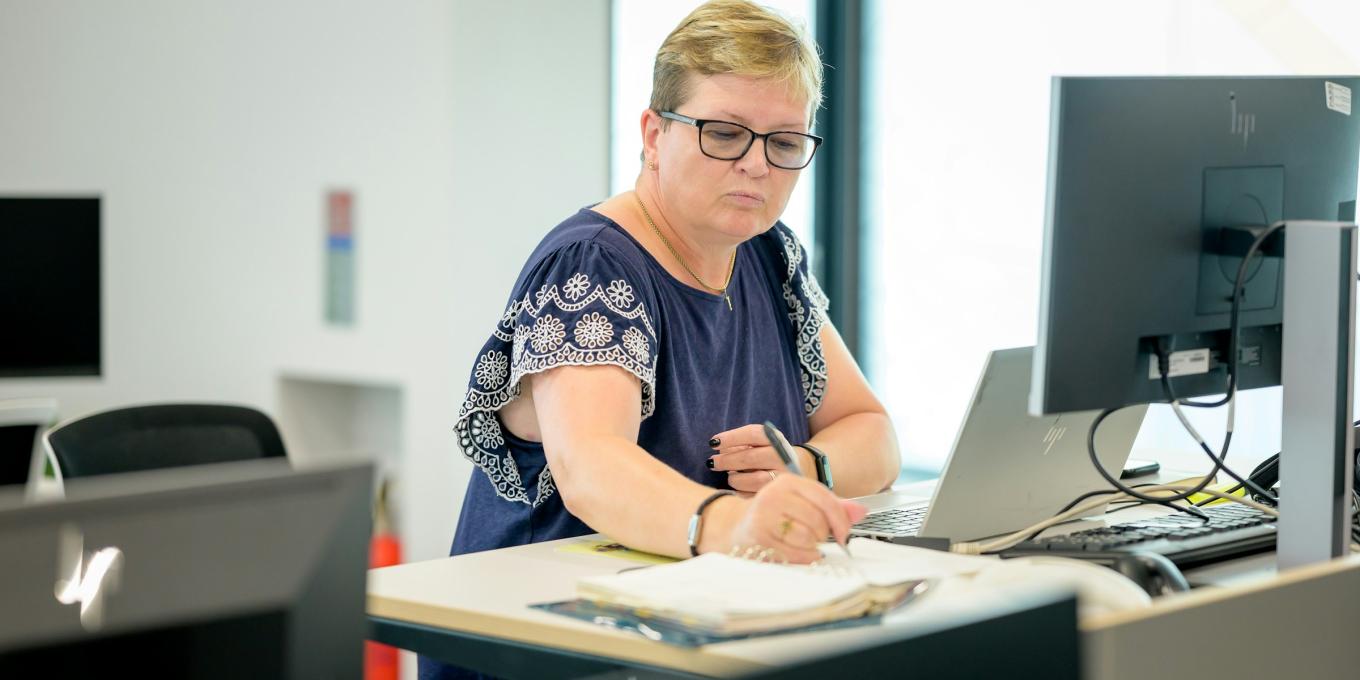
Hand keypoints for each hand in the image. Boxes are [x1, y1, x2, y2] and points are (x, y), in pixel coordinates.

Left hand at [708, 423, 812, 492]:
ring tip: (730, 476)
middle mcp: (783, 457)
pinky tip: (739, 487)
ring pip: (754, 480)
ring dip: (735, 478)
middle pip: (751, 458)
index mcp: (776, 439)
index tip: (713, 442)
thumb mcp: (758, 443)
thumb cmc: (768, 453)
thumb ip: (740, 444)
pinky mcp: (780, 494)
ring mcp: (783, 477)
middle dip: (727, 460)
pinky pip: (755, 496)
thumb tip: (719, 450)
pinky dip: (742, 492)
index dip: (731, 437)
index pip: (753, 434)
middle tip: (712, 462)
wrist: (799, 467)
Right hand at [711, 473, 867, 563]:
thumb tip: (861, 512)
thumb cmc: (775, 515)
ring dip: (811, 547)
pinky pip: (795, 553)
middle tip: (815, 537)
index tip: (845, 534)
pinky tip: (795, 552)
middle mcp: (774, 494)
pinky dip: (802, 557)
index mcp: (788, 481)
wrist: (736, 527)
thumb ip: (833, 507)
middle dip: (823, 535)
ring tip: (802, 543)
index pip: (825, 499)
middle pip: (818, 520)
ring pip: (807, 537)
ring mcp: (764, 515)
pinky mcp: (758, 537)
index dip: (841, 520)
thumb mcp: (802, 503)